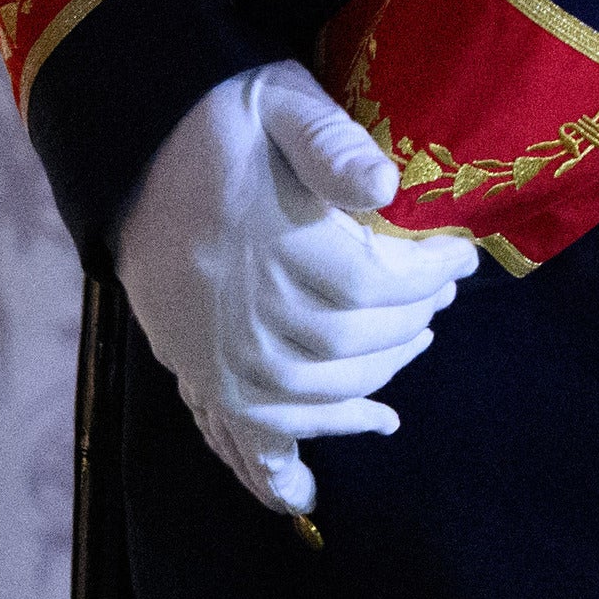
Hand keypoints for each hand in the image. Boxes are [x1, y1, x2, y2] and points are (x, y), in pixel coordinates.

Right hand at [115, 65, 476, 520]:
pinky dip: (274, 468)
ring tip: (406, 358)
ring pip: (311, 397)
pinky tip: (307, 492)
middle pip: (353, 345)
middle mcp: (244, 313)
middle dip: (408, 325)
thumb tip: (386, 186)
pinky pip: (239, 437)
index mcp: (272, 249)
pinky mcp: (196, 371)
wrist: (135, 148)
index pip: (377, 284)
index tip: (462, 258)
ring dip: (367, 389)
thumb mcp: (281, 105)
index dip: (430, 275)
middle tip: (437, 302)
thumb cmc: (220, 120)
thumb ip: (332, 145)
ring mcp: (216, 354)